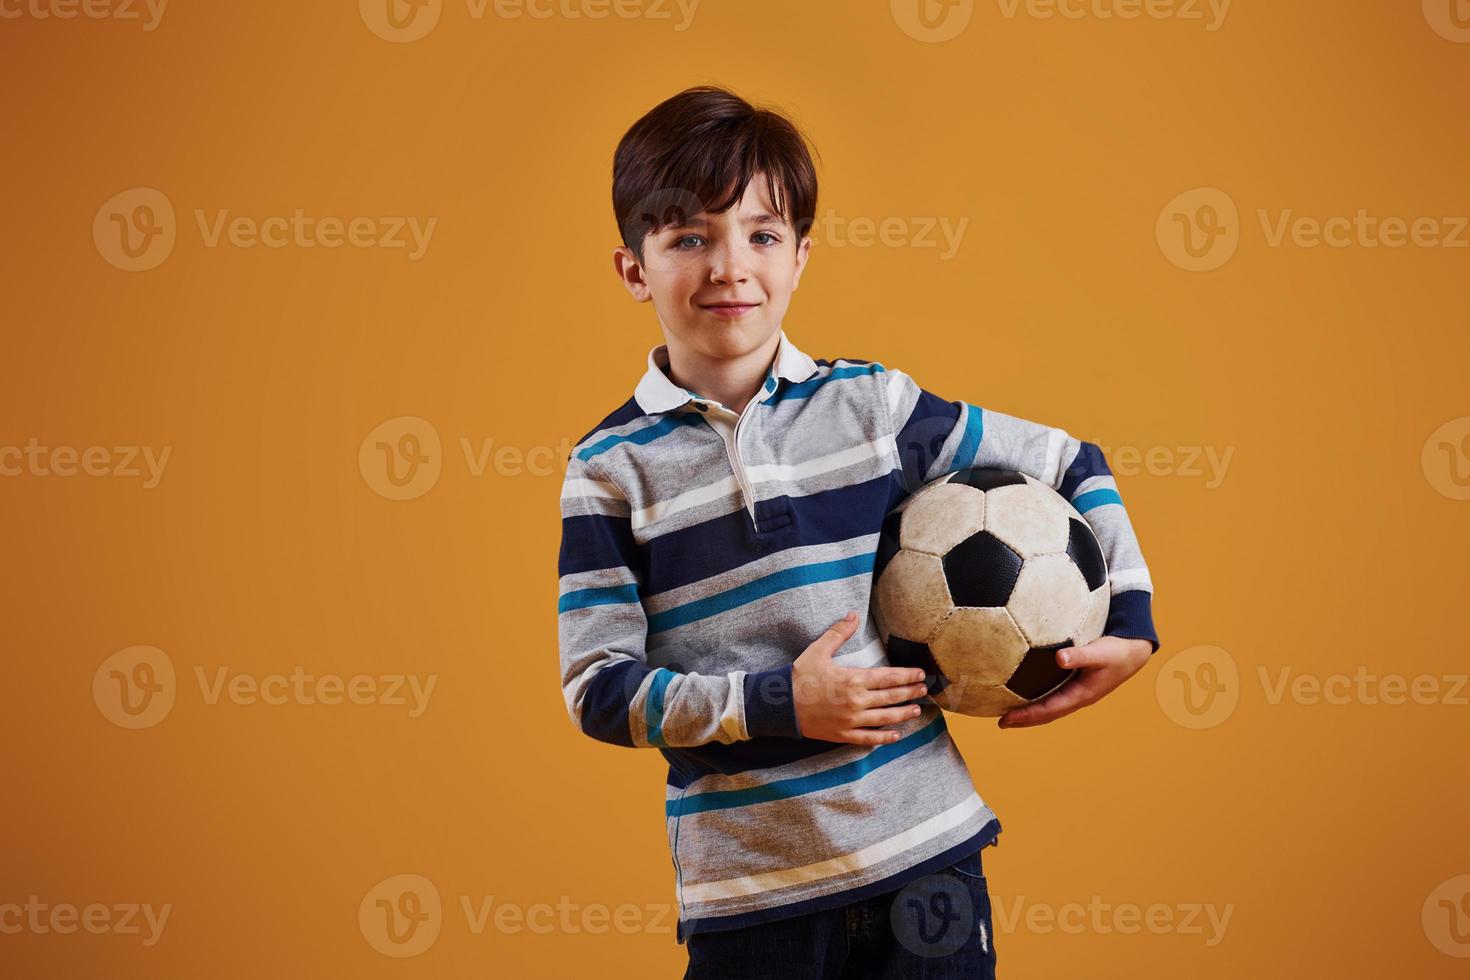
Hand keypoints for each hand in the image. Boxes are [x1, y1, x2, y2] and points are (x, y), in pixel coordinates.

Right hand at [792, 612, 931, 745]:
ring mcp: (851, 720)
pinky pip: (869, 737)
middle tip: (924, 690)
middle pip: (891, 697)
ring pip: (885, 718)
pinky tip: (896, 735)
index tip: (920, 674)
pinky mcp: (843, 734)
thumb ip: (838, 633)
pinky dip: (884, 737)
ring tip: (916, 710)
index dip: (907, 676)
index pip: (888, 677)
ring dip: (903, 714)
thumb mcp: (818, 650)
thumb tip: (853, 615)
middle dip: (910, 693)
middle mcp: (856, 701)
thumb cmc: (799, 676)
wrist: (780, 704)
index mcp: (853, 679)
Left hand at [997, 635, 1152, 728]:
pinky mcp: (1077, 685)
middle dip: (1025, 720)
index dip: (1027, 716)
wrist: (1133, 652)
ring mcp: (1078, 693)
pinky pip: (1053, 696)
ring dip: (1030, 712)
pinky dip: (1038, 699)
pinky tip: (1025, 692)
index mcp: (1081, 695)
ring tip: (1009, 714)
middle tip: (1001, 723)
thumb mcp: (1099, 652)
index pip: (1048, 710)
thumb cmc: (1116, 651)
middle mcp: (1078, 698)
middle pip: (1047, 714)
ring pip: (1050, 707)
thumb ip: (1080, 655)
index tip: (1006, 719)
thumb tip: (1059, 658)